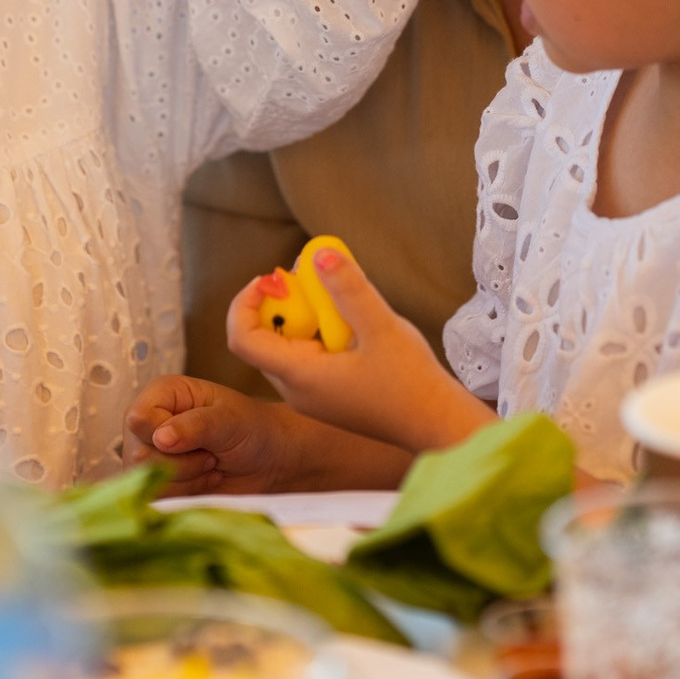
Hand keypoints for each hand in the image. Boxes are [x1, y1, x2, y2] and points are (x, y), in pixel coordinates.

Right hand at [124, 376, 415, 494]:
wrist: (275, 461)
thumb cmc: (257, 429)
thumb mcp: (230, 420)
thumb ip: (195, 425)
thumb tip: (160, 436)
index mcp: (163, 394)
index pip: (138, 417)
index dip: (164, 432)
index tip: (199, 433)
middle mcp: (152, 423)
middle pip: (139, 453)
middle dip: (183, 460)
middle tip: (214, 452)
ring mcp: (154, 456)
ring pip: (147, 480)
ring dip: (188, 479)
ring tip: (214, 464)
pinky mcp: (163, 484)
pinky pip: (157, 498)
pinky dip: (188, 494)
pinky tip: (210, 482)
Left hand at [227, 249, 494, 455]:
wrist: (437, 425)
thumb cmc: (410, 383)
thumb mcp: (382, 328)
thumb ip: (349, 289)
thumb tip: (318, 254)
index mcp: (300, 376)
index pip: (243, 338)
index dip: (246, 302)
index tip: (274, 278)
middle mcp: (296, 389)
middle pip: (264, 337)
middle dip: (284, 301)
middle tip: (316, 277)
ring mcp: (311, 394)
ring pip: (288, 344)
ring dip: (305, 313)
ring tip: (341, 297)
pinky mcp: (328, 394)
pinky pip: (308, 354)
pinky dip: (320, 330)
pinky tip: (354, 322)